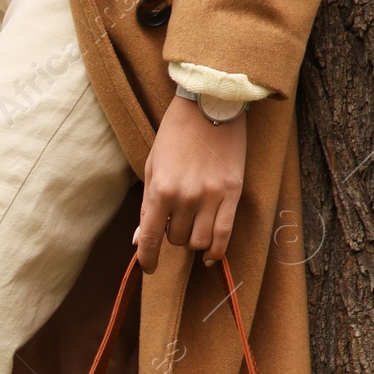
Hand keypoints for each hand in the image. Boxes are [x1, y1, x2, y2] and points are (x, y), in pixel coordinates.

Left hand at [134, 94, 247, 272]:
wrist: (210, 106)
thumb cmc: (175, 136)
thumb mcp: (152, 168)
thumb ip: (147, 206)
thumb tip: (139, 240)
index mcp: (161, 190)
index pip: (150, 239)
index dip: (147, 258)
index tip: (148, 267)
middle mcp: (186, 197)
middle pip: (176, 239)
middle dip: (171, 235)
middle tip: (174, 220)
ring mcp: (211, 196)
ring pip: (199, 241)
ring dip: (192, 240)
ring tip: (191, 226)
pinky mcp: (233, 192)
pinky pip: (224, 234)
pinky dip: (216, 250)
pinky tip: (209, 255)